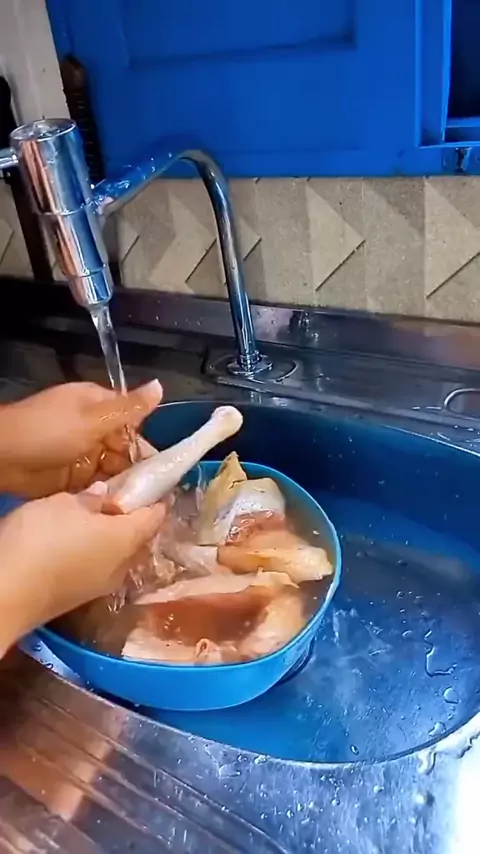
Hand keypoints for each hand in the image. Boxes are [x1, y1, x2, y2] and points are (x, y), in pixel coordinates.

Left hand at [0, 380, 160, 497]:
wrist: (0, 457)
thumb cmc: (47, 430)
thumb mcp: (93, 417)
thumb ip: (129, 409)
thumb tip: (162, 385)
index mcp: (98, 405)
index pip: (133, 423)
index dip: (147, 444)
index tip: (166, 469)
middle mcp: (93, 428)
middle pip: (125, 450)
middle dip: (138, 470)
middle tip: (155, 496)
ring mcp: (81, 454)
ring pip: (112, 470)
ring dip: (124, 485)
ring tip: (141, 507)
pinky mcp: (71, 477)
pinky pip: (96, 485)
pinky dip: (107, 495)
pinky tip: (121, 510)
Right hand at [0, 491, 164, 653]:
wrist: (7, 594)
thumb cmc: (41, 540)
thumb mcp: (63, 504)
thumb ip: (90, 499)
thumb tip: (105, 495)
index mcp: (127, 539)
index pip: (155, 516)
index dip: (154, 499)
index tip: (148, 485)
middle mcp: (123, 566)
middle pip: (139, 539)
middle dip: (132, 520)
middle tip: (116, 500)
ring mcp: (102, 587)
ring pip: (118, 556)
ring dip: (112, 540)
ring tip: (93, 521)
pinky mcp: (81, 599)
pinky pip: (99, 569)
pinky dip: (95, 555)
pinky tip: (77, 546)